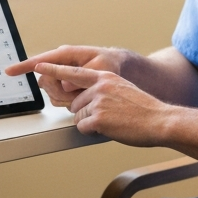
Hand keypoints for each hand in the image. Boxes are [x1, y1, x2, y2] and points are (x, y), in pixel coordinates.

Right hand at [6, 45, 128, 107]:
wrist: (118, 68)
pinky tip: (82, 97)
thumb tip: (65, 84)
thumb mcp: (101, 67)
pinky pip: (59, 100)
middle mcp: (60, 65)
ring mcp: (62, 77)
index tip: (9, 71)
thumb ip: (82, 75)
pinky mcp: (65, 87)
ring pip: (52, 94)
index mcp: (66, 55)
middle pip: (45, 82)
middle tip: (77, 91)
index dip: (23, 67)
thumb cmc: (110, 63)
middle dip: (59, 91)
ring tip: (84, 93)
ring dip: (67, 98)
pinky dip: (70, 102)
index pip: (40, 61)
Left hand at [33, 62, 173, 146]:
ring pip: (78, 117)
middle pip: (75, 103)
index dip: (53, 70)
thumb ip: (104, 88)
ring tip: (112, 121)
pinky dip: (93, 132)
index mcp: (104, 76)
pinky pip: (83, 128)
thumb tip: (85, 98)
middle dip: (86, 113)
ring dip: (91, 123)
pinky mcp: (97, 118)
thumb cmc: (143, 109)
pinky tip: (110, 128)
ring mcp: (97, 102)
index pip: (73, 72)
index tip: (38, 66)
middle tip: (108, 116)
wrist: (159, 120)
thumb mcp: (123, 88)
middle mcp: (99, 86)